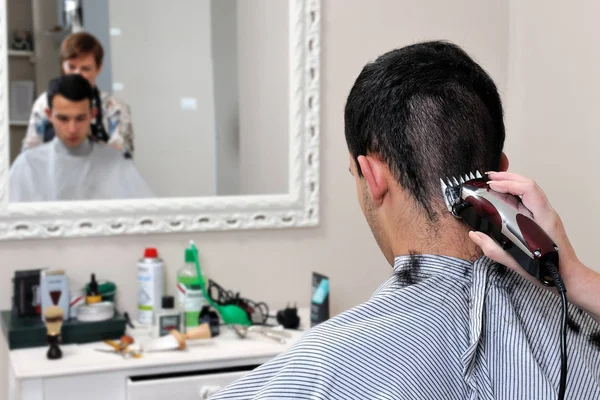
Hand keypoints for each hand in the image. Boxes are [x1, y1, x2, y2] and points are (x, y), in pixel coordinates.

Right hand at [469, 172, 599, 317]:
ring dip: (512, 182)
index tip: (492, 186)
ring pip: (531, 189)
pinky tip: (505, 194)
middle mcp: (547, 213)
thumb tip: (475, 235)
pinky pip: (530, 198)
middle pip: (529, 184)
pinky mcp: (543, 218)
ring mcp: (546, 215)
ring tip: (494, 182)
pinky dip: (516, 191)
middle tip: (489, 178)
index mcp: (544, 220)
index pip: (529, 190)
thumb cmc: (548, 270)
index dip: (510, 184)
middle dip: (508, 177)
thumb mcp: (516, 262)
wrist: (567, 276)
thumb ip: (493, 249)